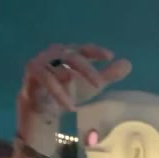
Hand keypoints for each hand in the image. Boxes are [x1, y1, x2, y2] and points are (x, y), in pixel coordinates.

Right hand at [18, 43, 132, 121]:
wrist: (43, 108)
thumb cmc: (69, 91)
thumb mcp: (92, 85)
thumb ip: (108, 75)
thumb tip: (128, 64)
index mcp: (70, 53)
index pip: (84, 49)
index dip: (96, 52)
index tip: (110, 57)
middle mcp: (54, 54)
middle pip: (71, 57)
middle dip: (86, 70)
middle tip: (99, 84)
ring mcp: (41, 63)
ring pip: (55, 70)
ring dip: (67, 85)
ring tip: (77, 104)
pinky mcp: (31, 75)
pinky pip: (45, 82)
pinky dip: (57, 94)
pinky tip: (69, 106)